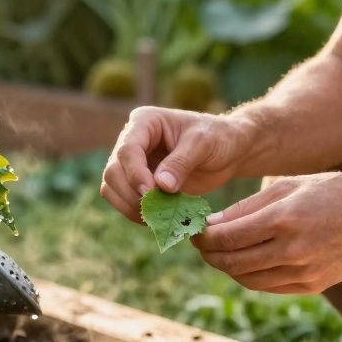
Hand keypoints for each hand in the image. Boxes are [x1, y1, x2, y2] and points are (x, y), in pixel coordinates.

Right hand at [101, 106, 251, 222]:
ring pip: (112, 188)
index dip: (135, 174)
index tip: (152, 192)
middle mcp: (132, 141)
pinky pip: (125, 201)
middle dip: (131, 194)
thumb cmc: (218, 138)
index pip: (127, 150)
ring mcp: (133, 163)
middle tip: (155, 210)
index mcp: (144, 122)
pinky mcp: (139, 183)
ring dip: (130, 207)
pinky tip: (158, 219)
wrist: (228, 151)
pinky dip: (136, 213)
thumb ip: (181, 162)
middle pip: (113, 171)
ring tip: (157, 217)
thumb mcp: (203, 143)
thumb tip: (160, 186)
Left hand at [193, 173, 341, 293]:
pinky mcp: (314, 285)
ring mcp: (305, 272)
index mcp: (285, 218)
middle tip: (200, 244)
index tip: (193, 231)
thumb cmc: (333, 191)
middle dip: (209, 255)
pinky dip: (252, 276)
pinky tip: (247, 262)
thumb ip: (248, 207)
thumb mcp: (290, 186)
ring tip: (221, 253)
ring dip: (228, 268)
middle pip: (233, 262)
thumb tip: (212, 224)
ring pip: (248, 279)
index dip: (203, 237)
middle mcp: (294, 249)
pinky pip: (270, 286)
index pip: (227, 237)